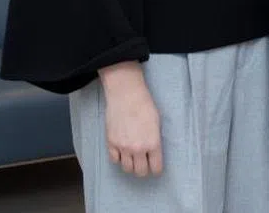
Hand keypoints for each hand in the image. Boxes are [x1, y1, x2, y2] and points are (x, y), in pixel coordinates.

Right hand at [99, 62, 162, 176]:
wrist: (126, 96)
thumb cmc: (145, 105)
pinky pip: (114, 160)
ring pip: (127, 168)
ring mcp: (123, 147)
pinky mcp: (111, 143)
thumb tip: (153, 151)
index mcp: (153, 143)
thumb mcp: (157, 123)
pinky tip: (122, 152)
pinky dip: (118, 158)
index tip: (155, 167)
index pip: (156, 167)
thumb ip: (155, 140)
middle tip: (144, 164)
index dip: (156, 169)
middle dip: (144, 170)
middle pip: (140, 171)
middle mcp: (138, 149)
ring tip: (133, 159)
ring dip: (131, 165)